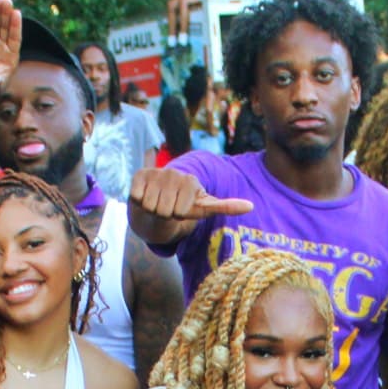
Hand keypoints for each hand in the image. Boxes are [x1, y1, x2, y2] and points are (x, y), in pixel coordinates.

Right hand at [129, 166, 253, 224]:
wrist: (159, 199)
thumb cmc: (183, 205)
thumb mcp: (203, 207)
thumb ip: (226, 207)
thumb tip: (251, 206)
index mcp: (191, 181)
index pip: (179, 212)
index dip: (179, 216)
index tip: (181, 208)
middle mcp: (174, 172)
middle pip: (164, 211)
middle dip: (165, 214)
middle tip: (168, 207)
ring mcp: (156, 172)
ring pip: (149, 206)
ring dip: (151, 209)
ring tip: (158, 202)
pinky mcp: (139, 174)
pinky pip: (136, 197)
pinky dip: (138, 202)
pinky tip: (146, 196)